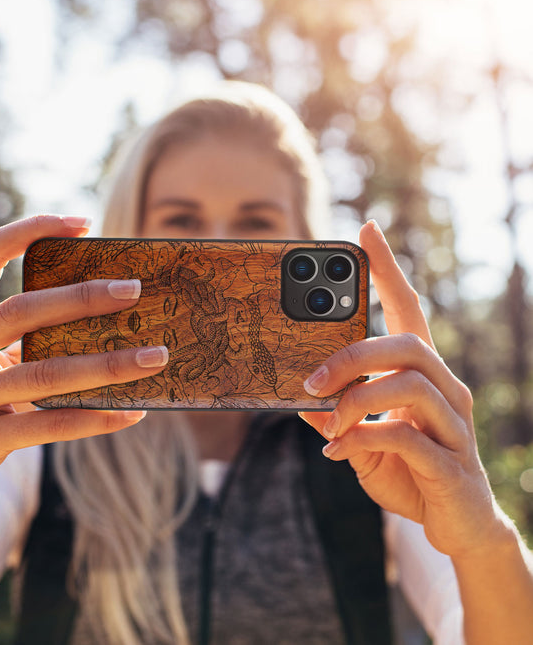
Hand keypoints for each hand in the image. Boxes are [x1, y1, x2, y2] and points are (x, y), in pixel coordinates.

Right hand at [0, 215, 166, 526]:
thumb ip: (22, 337)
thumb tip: (105, 311)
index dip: (30, 230)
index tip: (83, 223)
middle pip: (19, 311)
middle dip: (82, 297)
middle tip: (134, 290)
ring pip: (43, 373)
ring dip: (107, 364)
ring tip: (154, 357)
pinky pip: (47, 426)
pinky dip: (95, 418)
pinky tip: (132, 413)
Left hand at [300, 220, 507, 558]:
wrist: (456, 525)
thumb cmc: (408, 470)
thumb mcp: (361, 439)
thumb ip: (336, 417)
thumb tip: (299, 400)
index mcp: (422, 375)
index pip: (408, 310)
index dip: (388, 270)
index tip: (367, 231)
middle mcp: (446, 390)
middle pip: (407, 344)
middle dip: (353, 355)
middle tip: (311, 380)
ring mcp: (453, 425)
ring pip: (409, 384)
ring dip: (356, 399)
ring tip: (327, 422)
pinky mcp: (451, 463)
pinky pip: (406, 436)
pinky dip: (364, 438)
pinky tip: (340, 451)